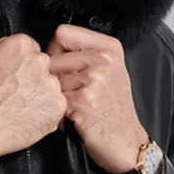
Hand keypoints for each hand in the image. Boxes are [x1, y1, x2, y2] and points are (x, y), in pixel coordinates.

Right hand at [0, 20, 66, 173]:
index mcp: (20, 45)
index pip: (30, 49)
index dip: (18, 65)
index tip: (11, 77)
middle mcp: (38, 61)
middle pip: (43, 66)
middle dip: (31, 78)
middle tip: (13, 93)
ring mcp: (49, 84)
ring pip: (50, 86)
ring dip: (39, 95)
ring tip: (18, 106)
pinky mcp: (56, 107)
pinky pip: (57, 106)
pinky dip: (45, 113)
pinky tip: (27, 116)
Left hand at [46, 23, 147, 173]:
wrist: (126, 141)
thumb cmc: (113, 108)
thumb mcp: (109, 70)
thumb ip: (83, 53)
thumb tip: (48, 47)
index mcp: (108, 47)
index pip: (62, 33)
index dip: (55, 50)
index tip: (63, 65)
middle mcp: (104, 59)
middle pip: (52, 57)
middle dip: (53, 77)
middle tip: (71, 92)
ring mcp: (95, 79)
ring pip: (50, 80)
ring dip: (55, 96)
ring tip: (75, 105)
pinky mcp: (84, 100)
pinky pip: (54, 99)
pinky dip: (58, 111)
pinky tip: (75, 115)